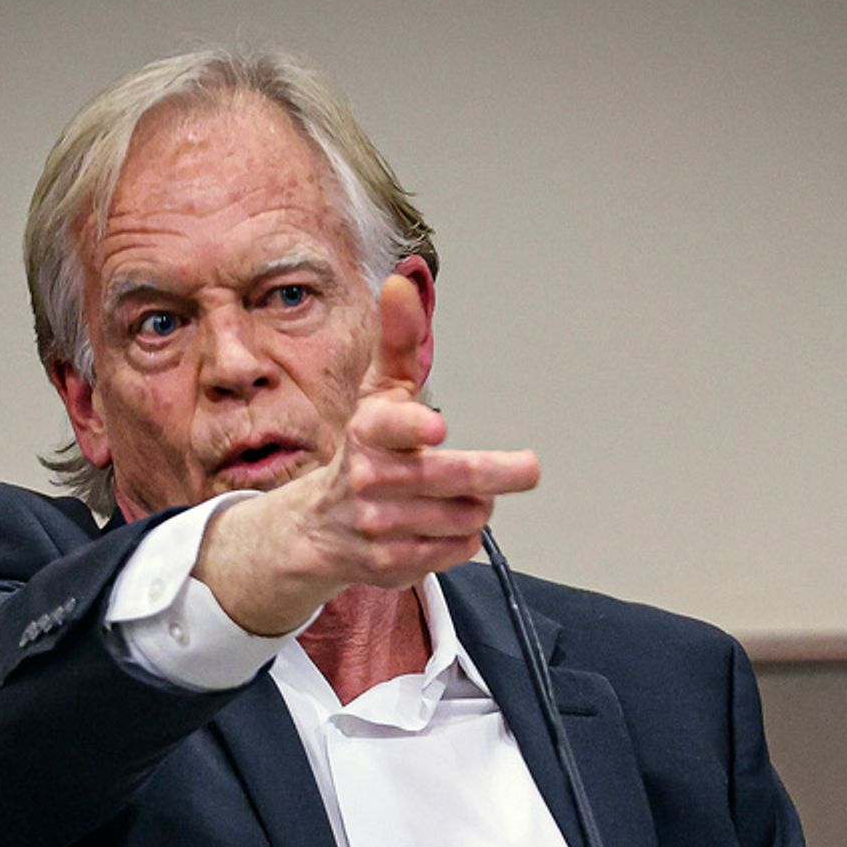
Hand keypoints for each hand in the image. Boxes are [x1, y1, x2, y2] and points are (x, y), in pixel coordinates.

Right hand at [197, 274, 541, 634]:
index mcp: (369, 429)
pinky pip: (455, 550)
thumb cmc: (366, 445)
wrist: (318, 525)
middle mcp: (369, 478)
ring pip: (463, 515)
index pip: (392, 427)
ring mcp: (379, 525)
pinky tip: (445, 525)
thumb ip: (399, 339)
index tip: (436, 428)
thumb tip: (401, 281)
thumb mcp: (379, 390)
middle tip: (527, 467)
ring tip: (467, 494)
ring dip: (479, 504)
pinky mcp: (391, 564)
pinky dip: (462, 537)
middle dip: (497, 473)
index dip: (414, 427)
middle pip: (451, 478)